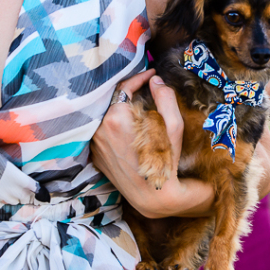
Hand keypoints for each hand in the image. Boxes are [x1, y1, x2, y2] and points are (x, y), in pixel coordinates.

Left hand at [90, 69, 213, 218]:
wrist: (154, 196)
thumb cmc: (167, 161)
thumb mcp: (173, 127)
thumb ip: (165, 98)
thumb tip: (156, 81)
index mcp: (117, 119)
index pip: (123, 87)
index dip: (139, 77)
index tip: (151, 73)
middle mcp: (100, 129)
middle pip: (111, 99)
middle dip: (128, 90)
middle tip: (144, 86)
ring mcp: (95, 144)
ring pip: (105, 114)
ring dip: (119, 107)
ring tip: (137, 103)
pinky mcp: (95, 155)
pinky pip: (101, 131)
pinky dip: (113, 124)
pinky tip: (129, 126)